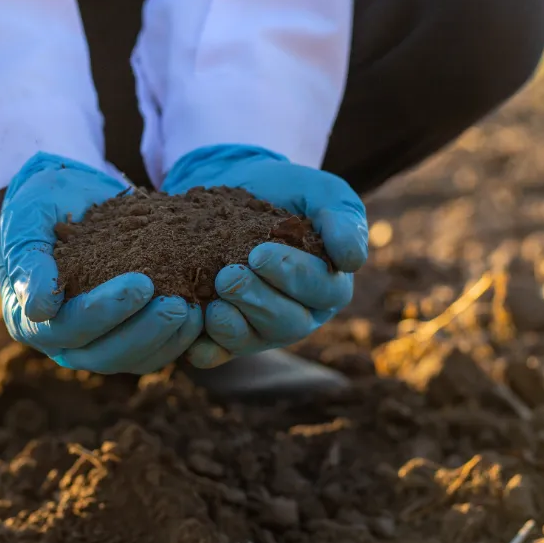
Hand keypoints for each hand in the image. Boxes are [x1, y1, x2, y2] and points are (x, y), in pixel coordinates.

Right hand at [0, 153, 201, 373]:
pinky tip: (201, 314)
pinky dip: (178, 340)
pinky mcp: (125, 340)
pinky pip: (152, 353)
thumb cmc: (43, 206)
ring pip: (132, 360)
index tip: (142, 284)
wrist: (70, 198)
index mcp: (30, 317)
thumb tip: (39, 309)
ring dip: (166, 340)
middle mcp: (61, 341)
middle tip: (177, 306)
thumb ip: (29, 262)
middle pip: (102, 354)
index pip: (68, 326)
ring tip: (193, 310)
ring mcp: (94, 345)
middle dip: (143, 332)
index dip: (104, 311)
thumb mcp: (28, 221)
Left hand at [162, 145, 367, 368]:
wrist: (234, 188)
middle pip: (288, 324)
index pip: (322, 291)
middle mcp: (299, 312)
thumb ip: (342, 220)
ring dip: (231, 325)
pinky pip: (217, 354)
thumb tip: (352, 261)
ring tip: (212, 301)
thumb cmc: (286, 194)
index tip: (259, 253)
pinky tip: (192, 336)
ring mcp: (262, 328)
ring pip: (253, 341)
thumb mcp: (321, 194)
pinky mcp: (226, 336)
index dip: (292, 276)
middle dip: (257, 301)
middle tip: (228, 276)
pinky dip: (205, 349)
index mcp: (328, 284)